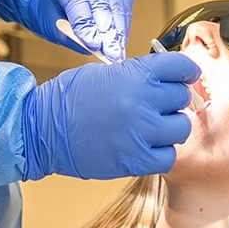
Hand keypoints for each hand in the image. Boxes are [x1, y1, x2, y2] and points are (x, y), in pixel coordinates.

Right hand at [19, 53, 198, 180]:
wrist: (42, 129)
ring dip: (169, 128)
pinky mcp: (136, 160)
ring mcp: (141, 132)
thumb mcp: (106, 73)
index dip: (186, 71)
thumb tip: (168, 80)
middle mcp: (143, 101)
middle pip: (182, 98)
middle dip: (171, 100)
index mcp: (136, 74)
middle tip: (156, 105)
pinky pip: (168, 156)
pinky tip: (145, 146)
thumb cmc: (69, 98)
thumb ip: (140, 75)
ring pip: (181, 128)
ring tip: (150, 127)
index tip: (186, 77)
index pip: (182, 67)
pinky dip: (161, 152)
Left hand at [39, 0, 133, 60]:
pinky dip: (124, 25)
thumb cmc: (52, 5)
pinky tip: (121, 41)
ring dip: (119, 31)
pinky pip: (125, 5)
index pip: (77, 1)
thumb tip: (91, 49)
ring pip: (117, 4)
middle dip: (106, 31)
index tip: (93, 45)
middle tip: (110, 54)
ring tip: (118, 52)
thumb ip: (67, 35)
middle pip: (100, 1)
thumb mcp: (49, 22)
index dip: (86, 24)